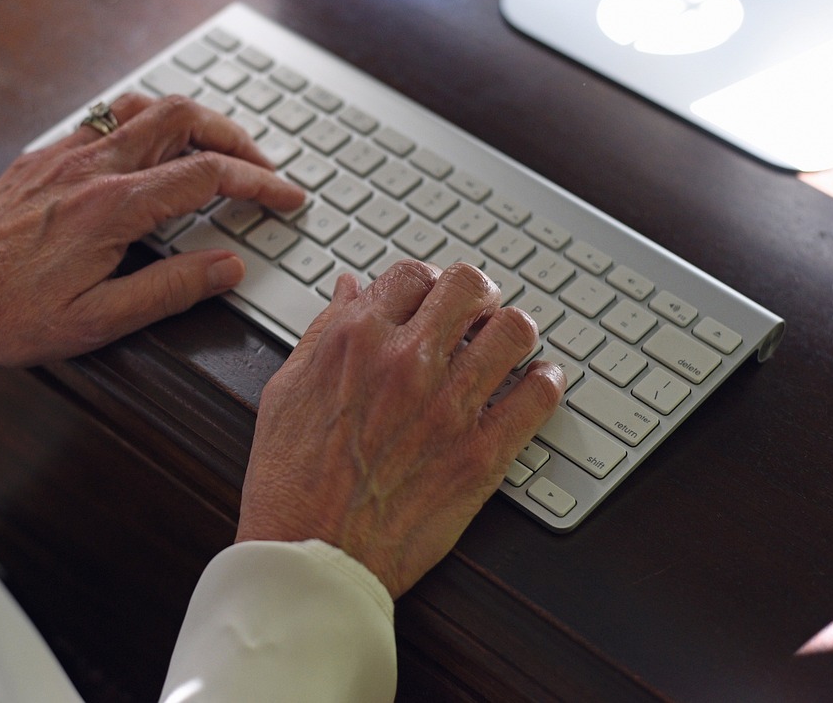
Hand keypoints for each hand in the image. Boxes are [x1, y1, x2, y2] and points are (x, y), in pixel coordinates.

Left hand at [0, 93, 305, 383]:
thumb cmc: (7, 316)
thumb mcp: (99, 320)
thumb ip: (172, 289)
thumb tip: (229, 267)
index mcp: (112, 209)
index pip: (207, 175)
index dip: (260, 182)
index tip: (287, 195)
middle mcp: (89, 168)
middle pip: (183, 117)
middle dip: (235, 135)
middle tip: (261, 165)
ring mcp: (62, 154)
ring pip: (143, 105)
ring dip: (190, 119)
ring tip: (214, 148)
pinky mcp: (40, 156)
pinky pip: (104, 117)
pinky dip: (145, 122)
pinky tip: (150, 149)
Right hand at [236, 260, 564, 598]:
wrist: (312, 556)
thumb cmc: (290, 483)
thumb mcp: (285, 390)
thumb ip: (323, 332)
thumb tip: (349, 290)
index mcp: (356, 340)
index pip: (411, 275)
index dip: (424, 284)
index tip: (430, 300)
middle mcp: (407, 362)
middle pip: (469, 287)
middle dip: (476, 293)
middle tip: (477, 311)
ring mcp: (449, 407)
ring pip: (513, 331)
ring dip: (513, 332)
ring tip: (508, 345)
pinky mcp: (482, 454)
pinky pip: (538, 398)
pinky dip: (546, 383)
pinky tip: (538, 383)